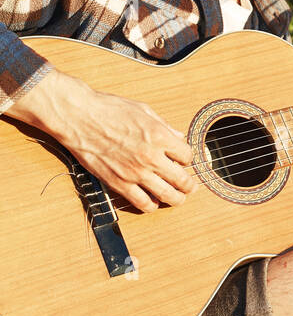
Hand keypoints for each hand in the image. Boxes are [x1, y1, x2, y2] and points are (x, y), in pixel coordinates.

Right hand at [11, 66, 196, 212]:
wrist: (79, 117)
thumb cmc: (108, 109)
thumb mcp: (143, 110)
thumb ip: (164, 125)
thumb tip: (178, 136)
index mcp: (159, 136)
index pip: (187, 156)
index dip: (187, 159)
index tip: (183, 160)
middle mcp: (151, 157)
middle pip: (182, 180)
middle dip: (189, 185)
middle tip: (190, 187)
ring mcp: (135, 172)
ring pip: (167, 196)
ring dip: (176, 199)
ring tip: (178, 198)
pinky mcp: (119, 183)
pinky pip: (142, 203)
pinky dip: (151, 205)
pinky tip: (153, 202)